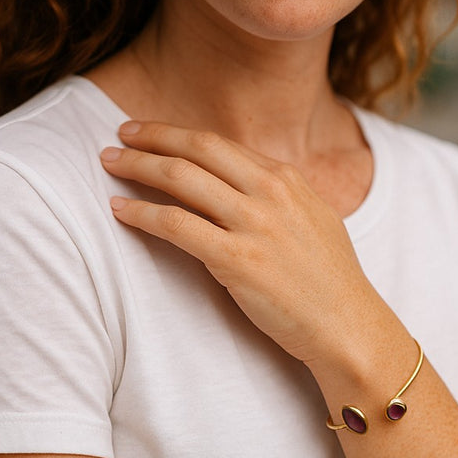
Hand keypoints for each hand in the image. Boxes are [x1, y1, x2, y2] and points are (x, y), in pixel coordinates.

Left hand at [100, 121, 374, 365]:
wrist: (348, 326)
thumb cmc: (328, 276)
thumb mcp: (310, 215)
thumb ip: (274, 191)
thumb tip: (235, 176)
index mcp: (285, 176)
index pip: (219, 142)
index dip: (177, 133)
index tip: (149, 132)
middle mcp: (269, 190)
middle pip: (196, 148)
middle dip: (152, 136)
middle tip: (119, 133)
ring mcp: (254, 223)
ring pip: (181, 179)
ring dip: (138, 166)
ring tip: (109, 163)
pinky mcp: (238, 260)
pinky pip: (177, 226)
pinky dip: (142, 213)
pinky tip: (120, 210)